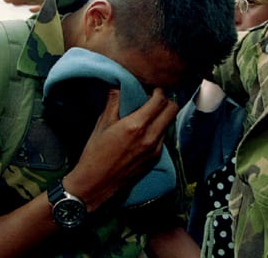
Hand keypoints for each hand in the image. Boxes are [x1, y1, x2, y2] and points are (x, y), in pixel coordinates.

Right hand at [64, 88, 178, 210]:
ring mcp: (155, 150)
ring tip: (148, 116)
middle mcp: (150, 137)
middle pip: (173, 110)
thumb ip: (114, 101)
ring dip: (162, 117)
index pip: (160, 100)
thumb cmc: (95, 153)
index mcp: (136, 125)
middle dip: (166, 101)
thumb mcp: (102, 123)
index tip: (152, 89)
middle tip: (155, 100)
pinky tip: (144, 133)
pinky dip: (158, 131)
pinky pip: (163, 138)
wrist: (95, 185)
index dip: (158, 91)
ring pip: (169, 124)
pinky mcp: (155, 159)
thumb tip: (119, 84)